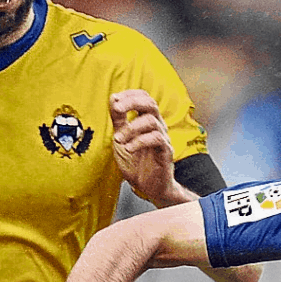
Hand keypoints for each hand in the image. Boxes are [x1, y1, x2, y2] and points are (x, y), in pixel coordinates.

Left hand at [110, 89, 184, 205]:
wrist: (148, 187)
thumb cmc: (137, 164)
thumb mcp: (121, 138)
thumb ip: (118, 120)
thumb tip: (114, 99)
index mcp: (147, 121)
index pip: (144, 97)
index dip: (129, 94)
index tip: (114, 99)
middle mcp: (157, 127)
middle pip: (151, 103)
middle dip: (132, 102)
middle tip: (117, 109)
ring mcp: (163, 138)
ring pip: (151, 121)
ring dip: (131, 128)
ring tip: (118, 140)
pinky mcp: (166, 152)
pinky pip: (156, 139)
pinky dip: (139, 142)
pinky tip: (129, 148)